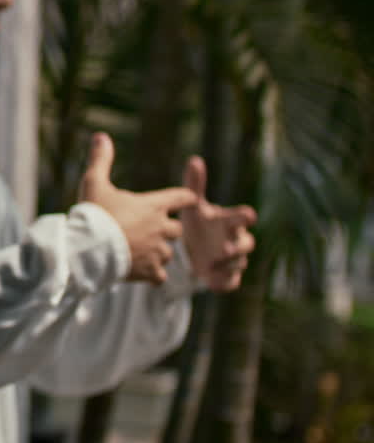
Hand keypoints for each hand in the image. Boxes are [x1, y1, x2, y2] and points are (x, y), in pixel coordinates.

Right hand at [78, 133, 196, 284]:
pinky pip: (160, 276)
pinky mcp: (150, 271)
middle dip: (167, 230)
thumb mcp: (94, 182)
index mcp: (153, 205)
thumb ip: (100, 160)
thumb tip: (100, 135)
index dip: (185, 197)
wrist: (89, 248)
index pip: (182, 197)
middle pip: (178, 229)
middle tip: (152, 230)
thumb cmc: (93, 213)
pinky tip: (144, 274)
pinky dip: (153, 275)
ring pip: (168, 253)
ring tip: (143, 252)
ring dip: (159, 252)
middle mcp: (161, 228)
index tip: (187, 198)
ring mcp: (157, 251)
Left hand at [179, 156, 256, 291]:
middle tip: (226, 249)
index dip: (245, 216)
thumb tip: (194, 159)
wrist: (194, 248)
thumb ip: (194, 184)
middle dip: (238, 247)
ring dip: (228, 265)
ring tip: (213, 263)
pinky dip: (225, 282)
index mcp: (230, 222)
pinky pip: (231, 282)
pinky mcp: (226, 276)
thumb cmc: (199, 223)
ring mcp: (233, 260)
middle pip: (247, 244)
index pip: (242, 217)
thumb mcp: (195, 206)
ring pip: (239, 264)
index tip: (248, 213)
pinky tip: (213, 282)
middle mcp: (236, 240)